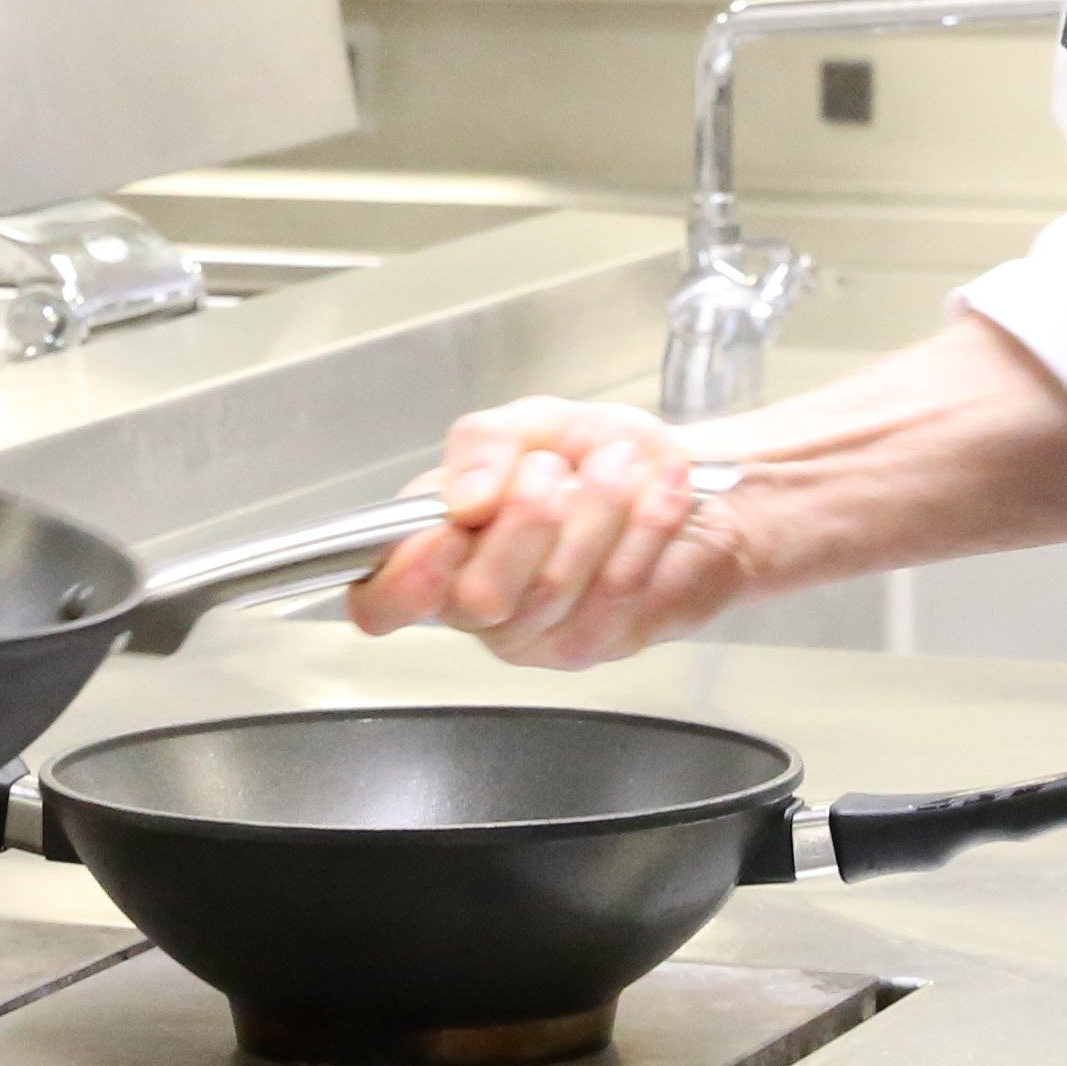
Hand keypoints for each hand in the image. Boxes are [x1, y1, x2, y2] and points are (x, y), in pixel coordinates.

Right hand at [339, 397, 744, 667]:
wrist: (687, 476)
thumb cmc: (598, 456)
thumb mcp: (532, 424)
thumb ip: (484, 443)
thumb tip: (460, 497)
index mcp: (436, 549)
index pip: (379, 601)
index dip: (407, 576)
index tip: (453, 527)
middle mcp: (479, 605)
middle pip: (477, 597)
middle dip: (526, 517)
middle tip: (554, 469)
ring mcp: (539, 634)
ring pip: (553, 588)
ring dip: (597, 507)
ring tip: (620, 463)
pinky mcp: (602, 641)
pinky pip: (616, 592)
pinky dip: (645, 527)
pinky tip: (661, 493)